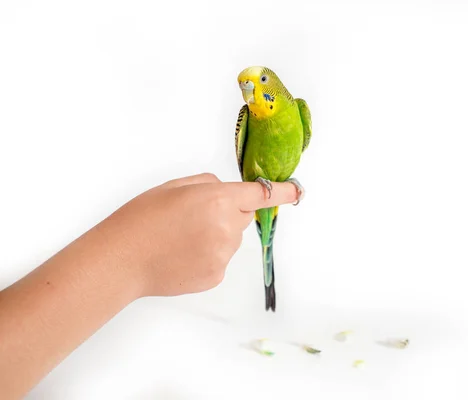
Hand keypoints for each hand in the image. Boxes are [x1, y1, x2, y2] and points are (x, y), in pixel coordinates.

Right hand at [98, 173, 299, 296]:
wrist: (122, 259)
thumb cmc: (142, 219)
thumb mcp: (175, 186)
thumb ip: (209, 184)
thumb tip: (226, 191)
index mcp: (217, 200)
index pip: (260, 195)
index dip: (281, 192)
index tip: (297, 191)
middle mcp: (226, 229)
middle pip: (243, 216)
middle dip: (227, 212)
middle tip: (194, 216)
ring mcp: (222, 256)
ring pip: (231, 239)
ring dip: (216, 235)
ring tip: (182, 238)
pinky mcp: (215, 276)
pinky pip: (221, 259)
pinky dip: (208, 255)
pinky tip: (183, 254)